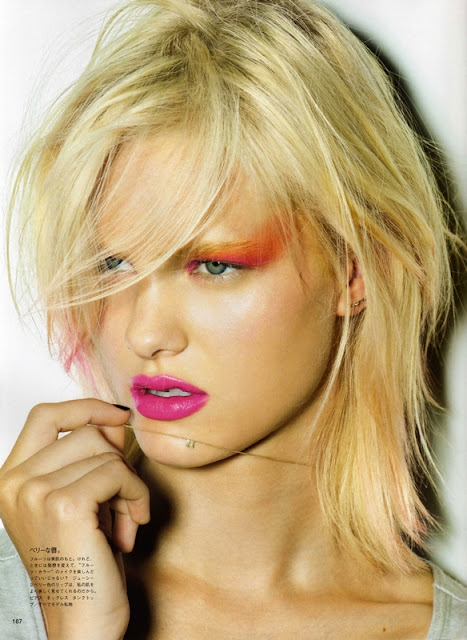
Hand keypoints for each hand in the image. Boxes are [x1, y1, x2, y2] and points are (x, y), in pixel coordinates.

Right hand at [0, 399, 149, 639]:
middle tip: (121, 500)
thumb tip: (117, 418)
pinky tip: (130, 528)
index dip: (86, 407)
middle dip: (116, 461)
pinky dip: (136, 496)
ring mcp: (35, 493)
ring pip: (105, 451)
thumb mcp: (83, 498)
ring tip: (123, 521)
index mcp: (11, 479)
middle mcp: (14, 483)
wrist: (82, 625)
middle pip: (85, 432)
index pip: (46, 414)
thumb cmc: (84, 565)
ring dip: (128, 484)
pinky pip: (118, 472)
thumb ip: (91, 456)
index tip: (117, 415)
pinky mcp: (64, 506)